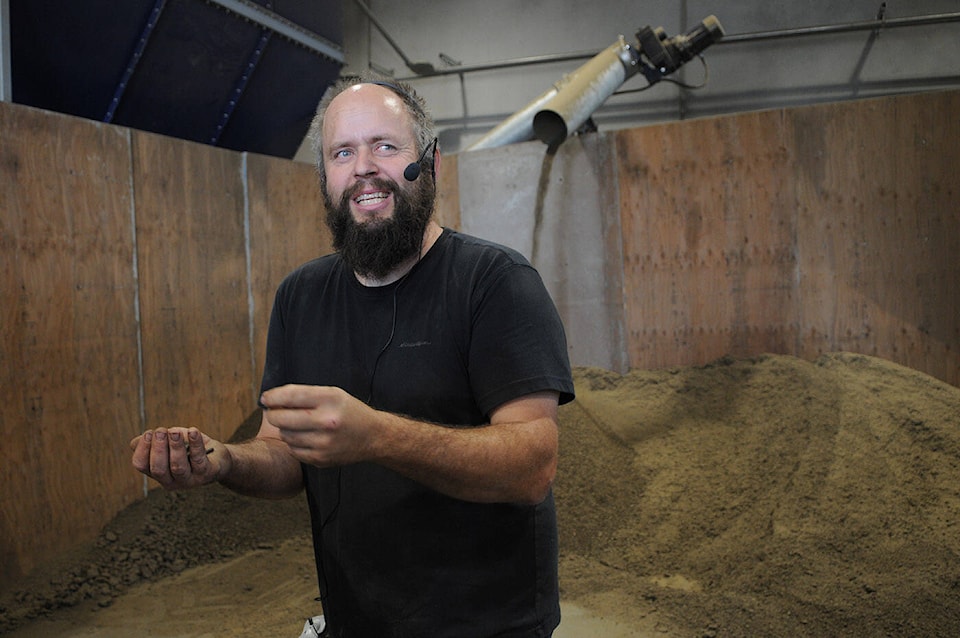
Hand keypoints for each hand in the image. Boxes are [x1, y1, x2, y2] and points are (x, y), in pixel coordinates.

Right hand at [130, 427, 224, 489]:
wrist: (218, 457)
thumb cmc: (190, 449)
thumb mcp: (169, 443)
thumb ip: (153, 442)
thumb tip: (136, 442)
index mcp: (159, 473)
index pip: (142, 465)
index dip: (142, 449)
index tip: (148, 433)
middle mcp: (172, 481)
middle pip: (158, 469)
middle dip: (158, 448)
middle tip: (160, 431)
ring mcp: (190, 480)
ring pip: (178, 466)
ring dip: (175, 447)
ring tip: (174, 432)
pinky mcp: (207, 474)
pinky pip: (199, 460)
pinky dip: (195, 444)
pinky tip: (193, 431)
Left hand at [259, 385, 379, 466]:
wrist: (372, 436)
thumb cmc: (349, 411)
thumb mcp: (332, 394)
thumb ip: (303, 394)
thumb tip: (271, 400)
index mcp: (330, 400)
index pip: (290, 396)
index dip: (272, 397)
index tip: (265, 398)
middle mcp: (326, 422)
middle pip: (281, 418)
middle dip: (273, 414)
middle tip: (275, 411)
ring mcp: (323, 443)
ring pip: (285, 435)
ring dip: (286, 429)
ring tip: (299, 424)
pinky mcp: (320, 459)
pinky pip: (293, 450)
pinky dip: (294, 443)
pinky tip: (306, 437)